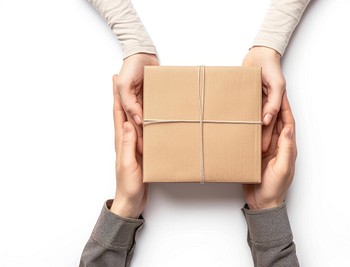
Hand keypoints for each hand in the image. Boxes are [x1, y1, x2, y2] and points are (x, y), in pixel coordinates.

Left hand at [110, 75, 147, 218]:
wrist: (131, 201)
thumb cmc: (129, 185)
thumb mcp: (128, 164)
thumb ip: (128, 144)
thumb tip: (128, 123)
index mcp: (121, 141)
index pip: (118, 114)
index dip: (116, 97)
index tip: (115, 81)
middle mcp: (125, 140)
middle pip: (122, 113)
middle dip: (120, 95)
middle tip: (119, 79)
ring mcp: (132, 145)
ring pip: (131, 119)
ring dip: (130, 104)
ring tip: (135, 91)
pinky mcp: (140, 151)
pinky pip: (140, 130)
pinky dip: (141, 119)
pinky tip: (146, 116)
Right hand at [116, 53, 158, 153]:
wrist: (143, 51)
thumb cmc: (131, 66)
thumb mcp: (125, 85)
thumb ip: (129, 102)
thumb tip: (138, 119)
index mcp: (125, 103)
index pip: (130, 124)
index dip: (135, 137)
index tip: (141, 150)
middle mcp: (134, 103)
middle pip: (140, 124)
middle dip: (145, 137)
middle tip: (152, 150)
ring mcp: (144, 99)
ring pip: (149, 117)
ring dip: (154, 127)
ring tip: (161, 141)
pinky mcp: (153, 94)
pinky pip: (157, 107)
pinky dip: (160, 114)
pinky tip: (167, 123)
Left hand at [242, 47, 285, 150]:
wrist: (259, 54)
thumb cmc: (272, 68)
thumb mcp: (277, 86)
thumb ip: (274, 103)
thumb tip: (267, 119)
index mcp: (277, 104)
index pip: (274, 124)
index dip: (270, 136)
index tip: (264, 148)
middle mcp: (267, 104)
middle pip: (263, 124)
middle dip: (259, 136)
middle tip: (252, 149)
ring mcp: (257, 100)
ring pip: (252, 117)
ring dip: (248, 127)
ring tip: (242, 140)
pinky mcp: (247, 95)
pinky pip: (244, 107)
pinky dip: (240, 115)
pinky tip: (235, 124)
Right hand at [243, 92, 296, 209]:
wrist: (263, 203)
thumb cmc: (274, 188)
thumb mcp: (283, 167)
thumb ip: (286, 148)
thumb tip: (287, 127)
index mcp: (287, 147)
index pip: (287, 123)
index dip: (285, 108)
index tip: (281, 94)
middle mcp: (278, 146)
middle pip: (276, 122)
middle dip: (273, 107)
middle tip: (266, 92)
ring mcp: (267, 150)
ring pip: (265, 128)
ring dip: (262, 115)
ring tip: (255, 102)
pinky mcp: (256, 154)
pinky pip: (255, 137)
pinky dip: (252, 128)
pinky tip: (246, 121)